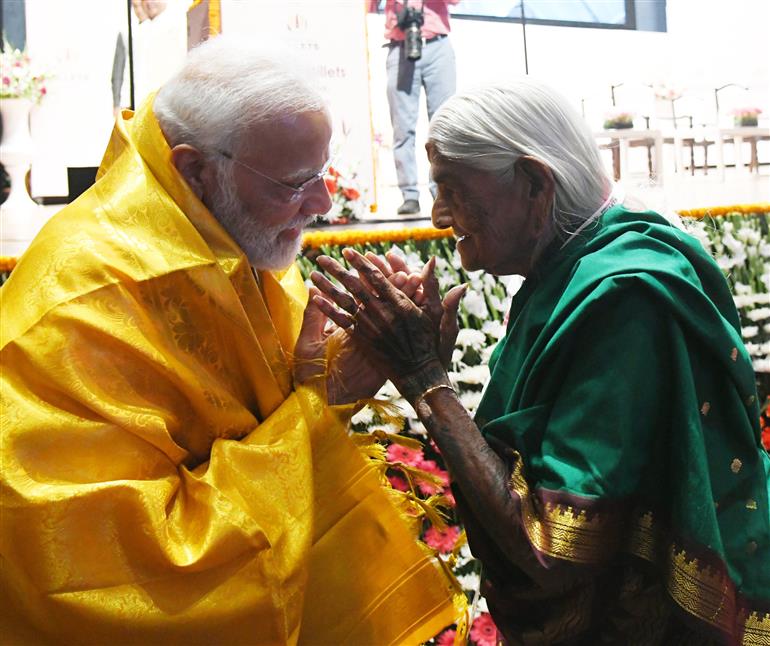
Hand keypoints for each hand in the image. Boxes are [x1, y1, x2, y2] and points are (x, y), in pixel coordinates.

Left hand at [309, 249, 464, 400]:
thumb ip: (432, 285)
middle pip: (355, 286)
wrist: (419, 374)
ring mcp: (371, 327)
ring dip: (327, 286)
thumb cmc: (430, 344)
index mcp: (399, 303)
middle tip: (322, 257)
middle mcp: (382, 313)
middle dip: (337, 270)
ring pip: (345, 302)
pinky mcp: (363, 340)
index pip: (376, 277)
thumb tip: (433, 259)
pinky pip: (342, 322)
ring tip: (313, 274)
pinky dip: (328, 310)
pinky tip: (316, 298)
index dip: (360, 263)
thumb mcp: (436, 313)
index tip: (348, 251)